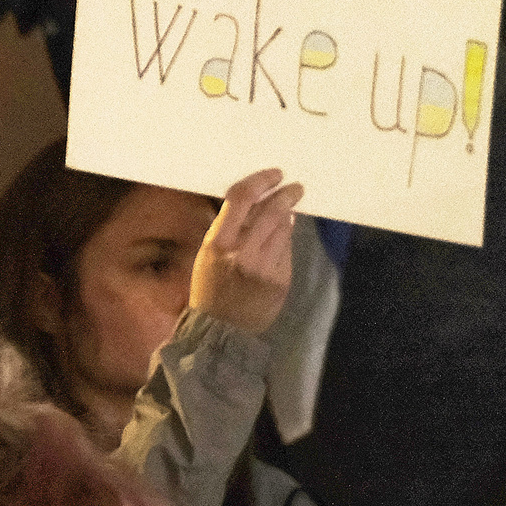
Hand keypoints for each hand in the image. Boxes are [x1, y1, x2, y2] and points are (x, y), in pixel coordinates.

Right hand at [191, 167, 303, 335]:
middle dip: (287, 195)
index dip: (261, 181)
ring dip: (287, 217)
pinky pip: (287, 251)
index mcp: (219, 244)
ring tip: (286, 212)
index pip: (242, 199)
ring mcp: (265, 268)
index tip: (275, 174)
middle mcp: (244, 254)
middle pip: (272, 211)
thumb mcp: (209, 254)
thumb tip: (262, 202)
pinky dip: (284, 242)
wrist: (221, 330)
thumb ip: (232, 228)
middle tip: (295, 188)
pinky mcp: (280, 281)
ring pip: (284, 229)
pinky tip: (278, 244)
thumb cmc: (210, 288)